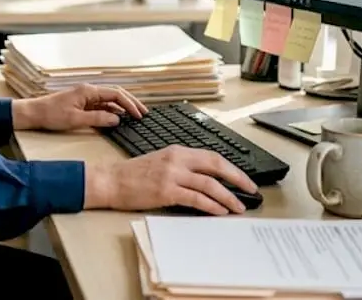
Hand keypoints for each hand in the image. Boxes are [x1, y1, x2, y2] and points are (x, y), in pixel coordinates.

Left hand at [12, 83, 146, 131]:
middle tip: (143, 112)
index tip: (138, 114)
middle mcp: (89, 91)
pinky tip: (118, 118)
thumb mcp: (76, 120)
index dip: (129, 104)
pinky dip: (112, 111)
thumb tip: (117, 119)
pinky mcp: (82, 103)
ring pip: (109, 100)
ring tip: (135, 115)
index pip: (115, 94)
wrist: (34, 113)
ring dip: (122, 107)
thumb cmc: (51, 115)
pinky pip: (101, 105)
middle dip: (130, 102)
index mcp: (88, 91)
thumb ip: (98, 119)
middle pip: (115, 94)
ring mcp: (85, 97)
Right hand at [85, 146, 257, 215]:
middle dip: (237, 178)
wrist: (111, 181)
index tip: (243, 178)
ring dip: (228, 197)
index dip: (231, 168)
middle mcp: (177, 160)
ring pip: (209, 184)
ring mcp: (172, 175)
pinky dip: (211, 205)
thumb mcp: (160, 162)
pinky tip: (219, 211)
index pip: (212, 156)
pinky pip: (196, 198)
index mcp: (177, 151)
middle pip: (216, 166)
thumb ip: (182, 166)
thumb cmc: (133, 175)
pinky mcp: (166, 191)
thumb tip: (206, 179)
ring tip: (238, 207)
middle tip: (251, 190)